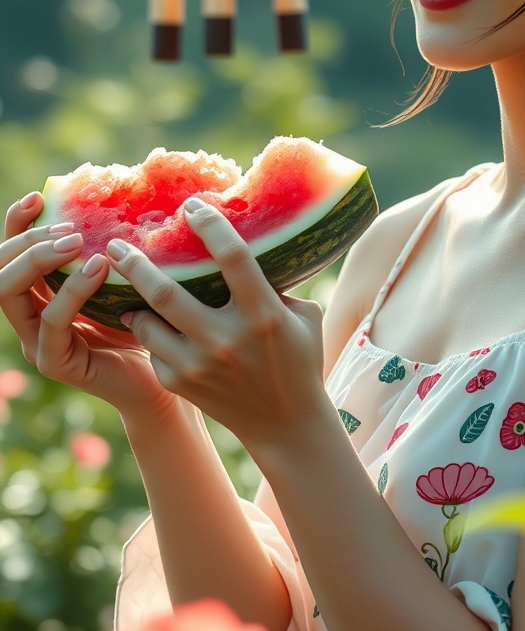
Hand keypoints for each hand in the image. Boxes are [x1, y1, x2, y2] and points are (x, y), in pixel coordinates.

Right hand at [0, 192, 179, 423]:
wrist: (162, 379)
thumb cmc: (143, 325)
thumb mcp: (119, 281)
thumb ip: (104, 251)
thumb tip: (116, 198)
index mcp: (38, 296)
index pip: (9, 255)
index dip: (16, 224)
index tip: (38, 197)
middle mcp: (29, 319)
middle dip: (26, 240)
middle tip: (68, 228)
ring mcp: (37, 343)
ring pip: (11, 294)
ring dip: (39, 260)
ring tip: (77, 241)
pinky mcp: (55, 362)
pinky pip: (51, 322)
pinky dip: (71, 291)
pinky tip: (97, 269)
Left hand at [106, 198, 327, 452]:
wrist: (286, 424)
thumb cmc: (298, 359)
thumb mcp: (303, 316)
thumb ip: (277, 283)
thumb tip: (248, 239)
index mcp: (264, 315)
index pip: (233, 258)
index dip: (209, 225)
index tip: (191, 205)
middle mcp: (227, 340)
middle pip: (168, 292)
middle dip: (135, 262)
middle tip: (116, 242)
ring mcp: (200, 365)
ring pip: (149, 321)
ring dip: (132, 296)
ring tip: (117, 274)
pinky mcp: (181, 383)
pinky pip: (153, 347)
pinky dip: (147, 328)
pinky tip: (142, 316)